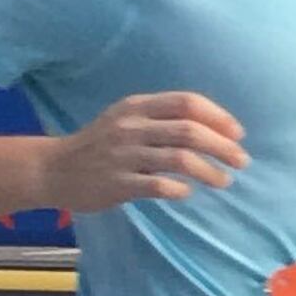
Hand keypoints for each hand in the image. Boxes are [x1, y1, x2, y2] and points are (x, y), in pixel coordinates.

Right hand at [48, 89, 247, 213]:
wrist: (53, 169)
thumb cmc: (99, 144)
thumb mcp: (126, 119)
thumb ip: (162, 118)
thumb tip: (215, 128)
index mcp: (137, 107)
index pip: (187, 102)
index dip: (218, 117)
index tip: (238, 134)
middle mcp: (131, 127)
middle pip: (190, 131)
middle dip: (223, 147)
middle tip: (242, 161)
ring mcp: (123, 155)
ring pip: (179, 159)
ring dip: (209, 171)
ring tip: (224, 181)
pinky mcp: (116, 183)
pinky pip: (158, 186)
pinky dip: (179, 189)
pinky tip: (186, 193)